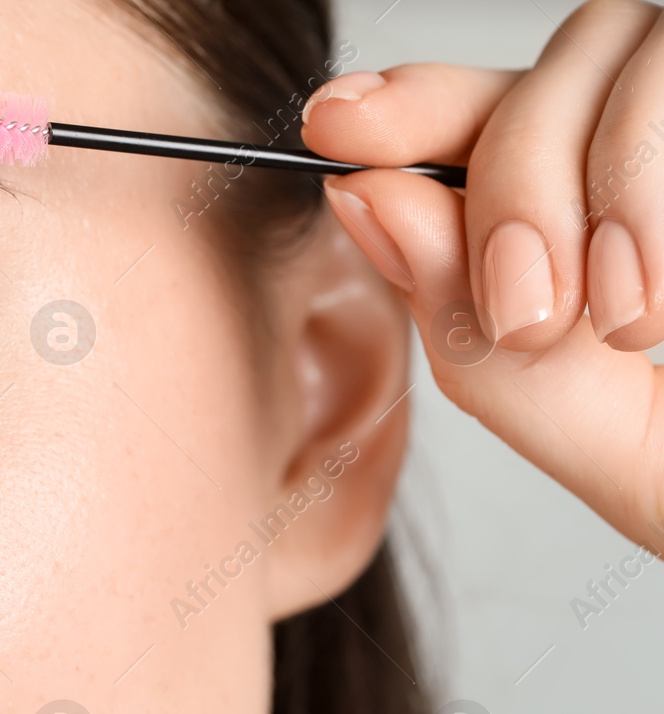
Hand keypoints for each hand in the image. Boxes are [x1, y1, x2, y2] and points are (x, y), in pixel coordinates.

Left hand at [302, 0, 663, 548]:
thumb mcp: (571, 404)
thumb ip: (465, 317)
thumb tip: (364, 196)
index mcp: (614, 196)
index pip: (495, 110)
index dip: (415, 107)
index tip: (332, 126)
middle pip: (542, 78)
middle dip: (501, 187)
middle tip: (519, 312)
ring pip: (615, 57)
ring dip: (584, 197)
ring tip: (623, 327)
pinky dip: (642, 192)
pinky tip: (652, 302)